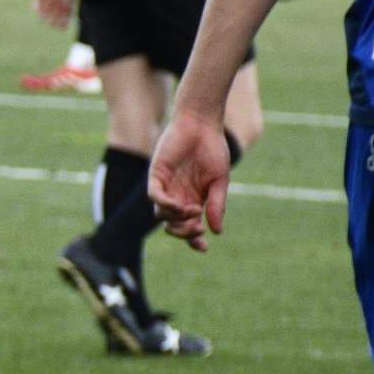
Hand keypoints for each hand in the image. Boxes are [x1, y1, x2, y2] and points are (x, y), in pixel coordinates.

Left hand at [149, 110, 229, 250]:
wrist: (202, 125)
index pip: (188, 227)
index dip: (193, 240)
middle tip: (198, 227)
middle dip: (184, 232)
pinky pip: (154, 195)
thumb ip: (217, 205)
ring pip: (161, 214)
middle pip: (172, 225)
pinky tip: (179, 205)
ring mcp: (166, 186)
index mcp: (194, 200)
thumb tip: (217, 231)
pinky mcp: (156, 174)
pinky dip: (164, 204)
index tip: (203, 248)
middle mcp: (177, 196)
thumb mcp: (219, 181)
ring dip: (176, 218)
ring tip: (192, 209)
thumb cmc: (213, 150)